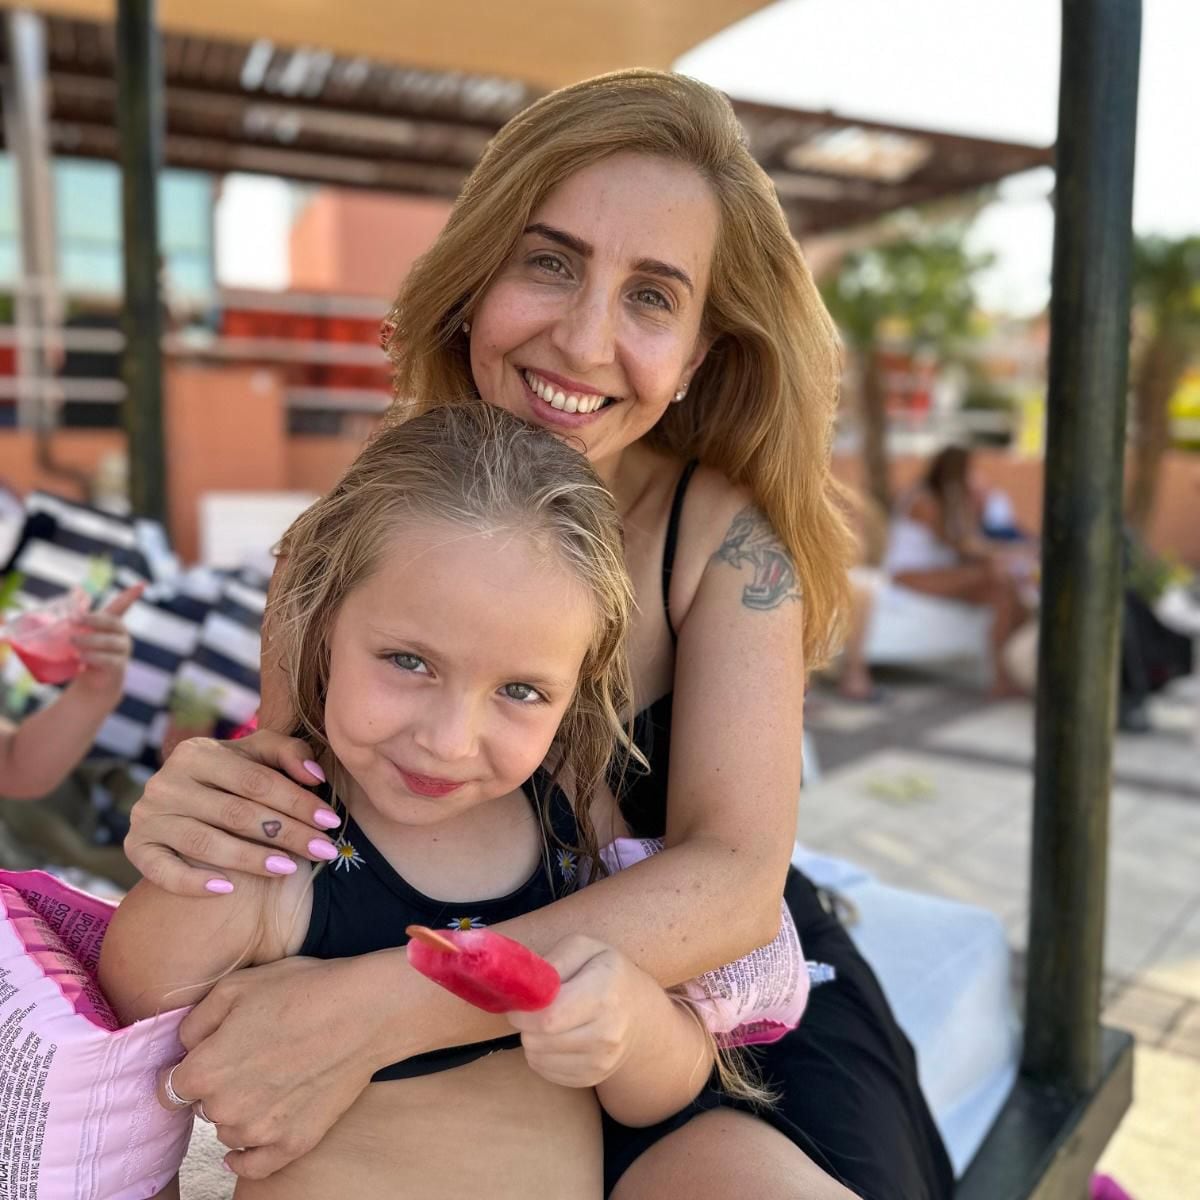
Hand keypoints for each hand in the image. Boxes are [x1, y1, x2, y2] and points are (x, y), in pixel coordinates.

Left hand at [69, 583, 143, 699]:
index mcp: (112, 623)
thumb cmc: (87, 653)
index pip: (123, 606)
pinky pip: (107, 659)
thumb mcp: (82, 636)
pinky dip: (92, 657)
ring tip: (72, 641)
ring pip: (109, 641)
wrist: (95, 682)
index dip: (132, 595)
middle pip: (112, 622)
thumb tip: (66, 613)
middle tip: (73, 619)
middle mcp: (121, 634)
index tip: (143, 584)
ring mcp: (122, 650)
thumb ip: (77, 624)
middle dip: (93, 619)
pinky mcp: (119, 666)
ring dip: (89, 640)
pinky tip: (81, 657)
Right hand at [125, 729, 340, 895]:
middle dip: (286, 833)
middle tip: (323, 850)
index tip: (331, 821)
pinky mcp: (135, 848)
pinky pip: (162, 871)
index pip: (256, 781)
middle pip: (236, 813)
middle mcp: (166, 782)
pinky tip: (228, 888)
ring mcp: (147, 816)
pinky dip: (193, 881)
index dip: (297, 802)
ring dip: (251, 858)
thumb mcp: (257, 755)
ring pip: (205, 842)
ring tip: (288, 868)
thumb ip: (289, 754)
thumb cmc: (231, 777)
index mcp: (197, 752)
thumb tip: (315, 776)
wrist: (179, 802)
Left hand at [159, 956, 380, 1178]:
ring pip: (228, 1129)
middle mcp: (225, 1109)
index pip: (169, 1086)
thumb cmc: (302, 991)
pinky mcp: (292, 1144)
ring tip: (272, 1075)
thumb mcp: (237, 986)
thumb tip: (183, 1047)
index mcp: (206, 1070)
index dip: (185, 1068)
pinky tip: (251, 1138)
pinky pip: (252, 1165)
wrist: (364, 1012)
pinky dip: (247, 1155)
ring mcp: (259, 1132)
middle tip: (252, 1053)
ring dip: (239, 1110)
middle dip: (218, 1084)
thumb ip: (194, 1022)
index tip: (206, 1055)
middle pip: (202, 1105)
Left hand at [507, 935, 648, 1088]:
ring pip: (537, 1058)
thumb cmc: (606, 973)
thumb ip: (555, 960)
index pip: (548, 1017)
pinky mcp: (592, 1078)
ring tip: (548, 1021)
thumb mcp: (585, 949)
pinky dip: (542, 1055)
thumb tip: (527, 982)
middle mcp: (607, 1034)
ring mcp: (601, 1061)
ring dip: (532, 1039)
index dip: (523, 1010)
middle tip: (533, 1008)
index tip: (520, 1000)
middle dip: (525, 1024)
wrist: (639, 1012)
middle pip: (539, 1040)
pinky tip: (555, 1038)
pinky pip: (546, 1072)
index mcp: (604, 995)